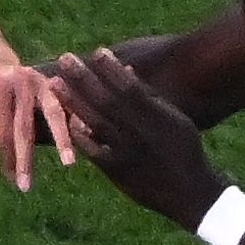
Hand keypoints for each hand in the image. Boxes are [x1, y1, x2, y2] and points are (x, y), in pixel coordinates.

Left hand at [0, 58, 77, 192]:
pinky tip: (85, 139)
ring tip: (69, 162)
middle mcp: (22, 81)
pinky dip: (75, 122)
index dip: (7, 154)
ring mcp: (40, 81)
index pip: (4, 127)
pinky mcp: (52, 83)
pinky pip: (65, 105)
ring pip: (53, 113)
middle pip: (26, 127)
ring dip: (62, 139)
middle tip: (25, 186)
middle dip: (26, 158)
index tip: (10, 178)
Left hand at [48, 48, 225, 227]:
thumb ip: (149, 96)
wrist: (190, 192)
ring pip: (96, 122)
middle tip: (66, 58)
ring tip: (54, 82)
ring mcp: (127, 152)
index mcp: (157, 117)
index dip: (112, 69)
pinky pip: (93, 150)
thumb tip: (126, 69)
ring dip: (73, 101)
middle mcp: (141, 132)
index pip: (130, 87)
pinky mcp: (117, 171)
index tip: (97, 51)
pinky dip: (80, 135)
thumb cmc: (184, 149)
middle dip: (84, 78)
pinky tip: (66, 120)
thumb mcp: (175, 119)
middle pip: (107, 100)